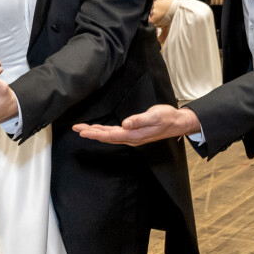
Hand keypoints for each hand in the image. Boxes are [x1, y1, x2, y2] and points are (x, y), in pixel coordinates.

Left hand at [74, 105, 199, 145]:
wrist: (177, 123)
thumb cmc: (167, 117)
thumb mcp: (154, 116)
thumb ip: (139, 120)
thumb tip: (125, 124)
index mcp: (134, 135)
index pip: (110, 135)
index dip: (95, 133)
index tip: (82, 132)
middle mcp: (131, 138)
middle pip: (106, 137)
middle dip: (91, 133)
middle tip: (76, 129)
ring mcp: (132, 137)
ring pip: (109, 136)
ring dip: (95, 132)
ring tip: (82, 129)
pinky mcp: (133, 133)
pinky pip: (114, 134)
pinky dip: (104, 131)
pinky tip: (98, 129)